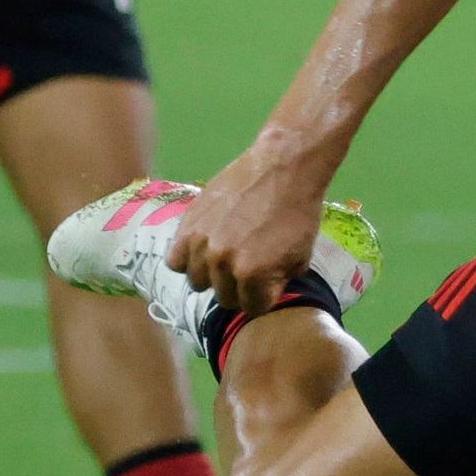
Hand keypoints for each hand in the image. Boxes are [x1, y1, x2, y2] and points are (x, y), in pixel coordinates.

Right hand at [168, 135, 337, 320]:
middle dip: (239, 288)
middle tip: (247, 267)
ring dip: (212, 275)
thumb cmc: (298, 212)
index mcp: (253, 274)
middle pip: (224, 298)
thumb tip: (261, 295)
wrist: (282, 167)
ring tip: (224, 258)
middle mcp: (223, 263)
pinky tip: (202, 250)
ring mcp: (202, 243)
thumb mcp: (300, 258)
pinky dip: (187, 260)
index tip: (266, 283)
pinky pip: (175, 260)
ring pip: (197, 282)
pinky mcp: (188, 225)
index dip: (261, 297)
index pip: (252, 308)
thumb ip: (277, 284)